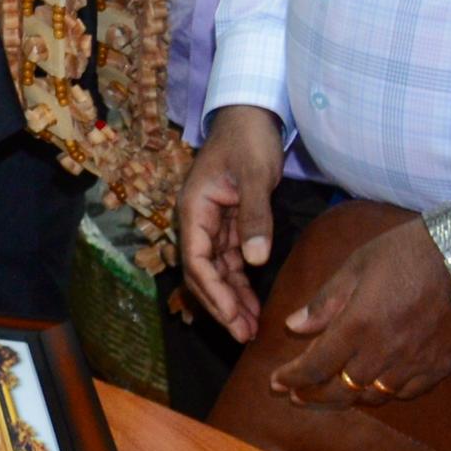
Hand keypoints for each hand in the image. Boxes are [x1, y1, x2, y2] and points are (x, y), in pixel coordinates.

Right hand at [177, 103, 290, 341]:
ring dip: (232, 299)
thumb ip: (255, 217)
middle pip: (202, 272)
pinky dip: (241, 282)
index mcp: (194, 208)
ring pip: (217, 270)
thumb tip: (253, 262)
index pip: (195, 259)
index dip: (212, 292)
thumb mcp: (256, 175)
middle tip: (243, 335)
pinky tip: (254, 303)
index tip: (232, 317)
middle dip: (221, 305)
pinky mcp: (230, 223)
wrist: (252, 114)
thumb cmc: (249, 139)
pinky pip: (231, 260)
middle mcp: (198, 220)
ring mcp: (213, 223)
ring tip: (250, 329)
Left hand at [263, 217, 450, 406]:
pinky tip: (373, 389)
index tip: (276, 382)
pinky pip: (405, 393)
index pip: (316, 365)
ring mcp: (414, 364)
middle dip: (312, 396)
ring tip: (330, 393)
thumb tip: (294, 326)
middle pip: (341, 390)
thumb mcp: (356, 266)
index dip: (293, 378)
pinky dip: (384, 394)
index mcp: (358, 326)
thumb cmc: (408, 252)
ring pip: (372, 396)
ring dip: (347, 397)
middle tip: (295, 396)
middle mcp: (384, 352)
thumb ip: (325, 301)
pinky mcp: (439, 367)